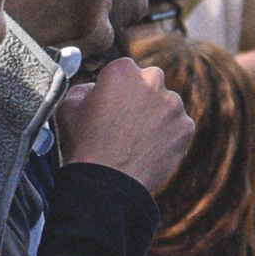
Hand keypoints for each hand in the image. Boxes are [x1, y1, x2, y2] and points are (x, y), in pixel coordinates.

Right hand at [55, 58, 195, 194]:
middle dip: (141, 97)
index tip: (111, 107)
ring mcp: (173, 104)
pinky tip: (151, 151)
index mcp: (122, 70)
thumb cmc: (83, 146)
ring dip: (157, 116)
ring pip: (167, 105)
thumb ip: (84, 88)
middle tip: (128, 123)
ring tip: (138, 141)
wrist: (107, 185)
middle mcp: (152, 80)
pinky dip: (169, 137)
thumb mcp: (68, 107)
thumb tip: (95, 88)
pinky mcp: (186, 127)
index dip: (116, 90)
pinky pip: (179, 127)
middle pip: (150, 82)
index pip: (124, 71)